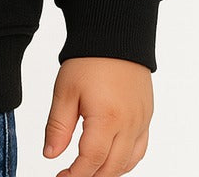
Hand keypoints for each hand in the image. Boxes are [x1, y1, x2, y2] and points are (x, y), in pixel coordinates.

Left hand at [43, 57, 152, 176]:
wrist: (115, 36)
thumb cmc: (89, 60)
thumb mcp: (65, 91)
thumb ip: (58, 127)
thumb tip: (50, 155)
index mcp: (108, 119)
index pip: (91, 161)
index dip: (75, 175)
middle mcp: (130, 125)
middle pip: (112, 167)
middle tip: (71, 176)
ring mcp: (142, 122)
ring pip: (128, 162)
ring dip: (109, 172)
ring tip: (88, 171)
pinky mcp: (147, 116)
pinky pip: (139, 149)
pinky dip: (125, 161)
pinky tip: (110, 160)